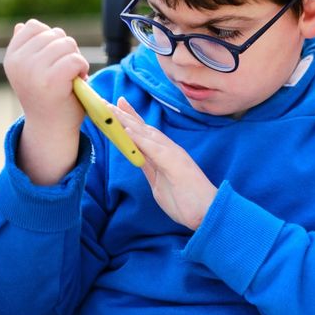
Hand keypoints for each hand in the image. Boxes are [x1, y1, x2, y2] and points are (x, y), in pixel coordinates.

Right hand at [3, 19, 88, 183]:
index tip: (53, 60)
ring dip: (76, 59)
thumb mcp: (33, 69)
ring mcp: (33, 71)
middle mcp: (18, 62)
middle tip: (65, 72)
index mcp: (12, 57)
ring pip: (67, 44)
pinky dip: (83, 68)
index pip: (35, 26)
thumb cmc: (49, 96)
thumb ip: (29, 48)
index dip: (52, 39)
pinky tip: (77, 81)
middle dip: (68, 50)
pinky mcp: (51, 81)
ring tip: (70, 77)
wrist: (52, 127)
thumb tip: (24, 25)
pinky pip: (75, 59)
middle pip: (56, 34)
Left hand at [112, 98, 217, 229]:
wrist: (208, 213)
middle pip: (144, 129)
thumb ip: (150, 169)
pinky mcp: (175, 164)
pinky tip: (127, 129)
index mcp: (166, 156)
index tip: (116, 108)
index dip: (130, 120)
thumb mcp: (160, 185)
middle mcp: (170, 150)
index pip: (145, 135)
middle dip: (125, 115)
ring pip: (147, 134)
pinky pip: (154, 149)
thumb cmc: (187, 202)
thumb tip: (139, 160)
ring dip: (128, 121)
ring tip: (111, 110)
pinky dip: (140, 138)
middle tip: (106, 102)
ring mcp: (174, 155)